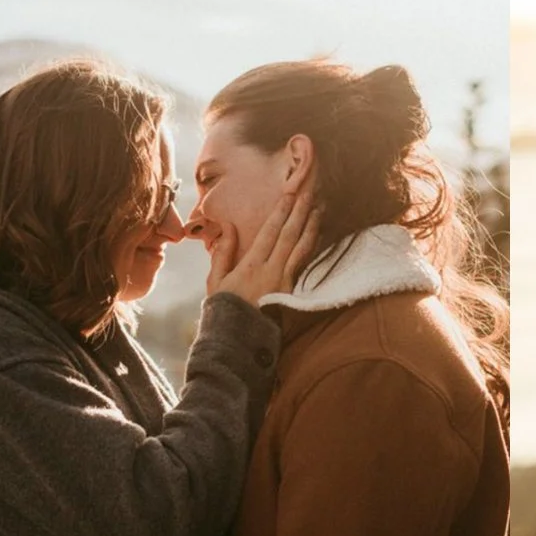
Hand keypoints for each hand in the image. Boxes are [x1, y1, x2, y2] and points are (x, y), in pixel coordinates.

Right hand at [209, 169, 321, 300]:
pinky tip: (316, 236)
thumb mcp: (216, 281)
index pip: (270, 232)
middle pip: (290, 235)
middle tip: (309, 192)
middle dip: (300, 212)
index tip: (289, 193)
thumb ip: (223, 252)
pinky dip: (311, 247)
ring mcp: (285, 282)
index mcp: (251, 266)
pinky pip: (304, 265)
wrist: (238, 342)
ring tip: (319, 209)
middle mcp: (272, 271)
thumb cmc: (223, 311)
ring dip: (311, 227)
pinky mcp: (292, 293)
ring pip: (301, 249)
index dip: (281, 211)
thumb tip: (228, 226)